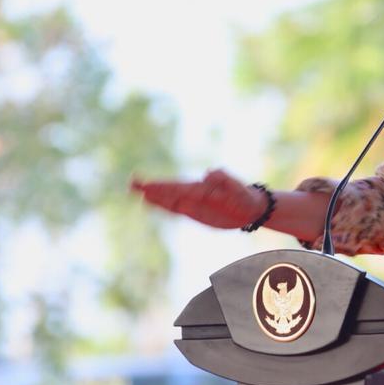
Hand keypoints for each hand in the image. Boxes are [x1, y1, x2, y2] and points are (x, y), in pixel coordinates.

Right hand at [130, 168, 265, 229]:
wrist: (250, 206)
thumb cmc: (245, 196)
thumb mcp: (238, 188)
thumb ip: (224, 179)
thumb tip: (207, 173)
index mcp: (201, 188)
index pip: (178, 188)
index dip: (162, 187)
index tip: (147, 185)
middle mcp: (194, 193)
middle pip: (169, 191)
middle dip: (152, 188)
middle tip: (133, 183)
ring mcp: (192, 201)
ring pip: (169, 199)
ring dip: (154, 196)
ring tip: (136, 191)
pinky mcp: (194, 211)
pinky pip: (175, 209)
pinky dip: (162, 206)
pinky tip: (151, 203)